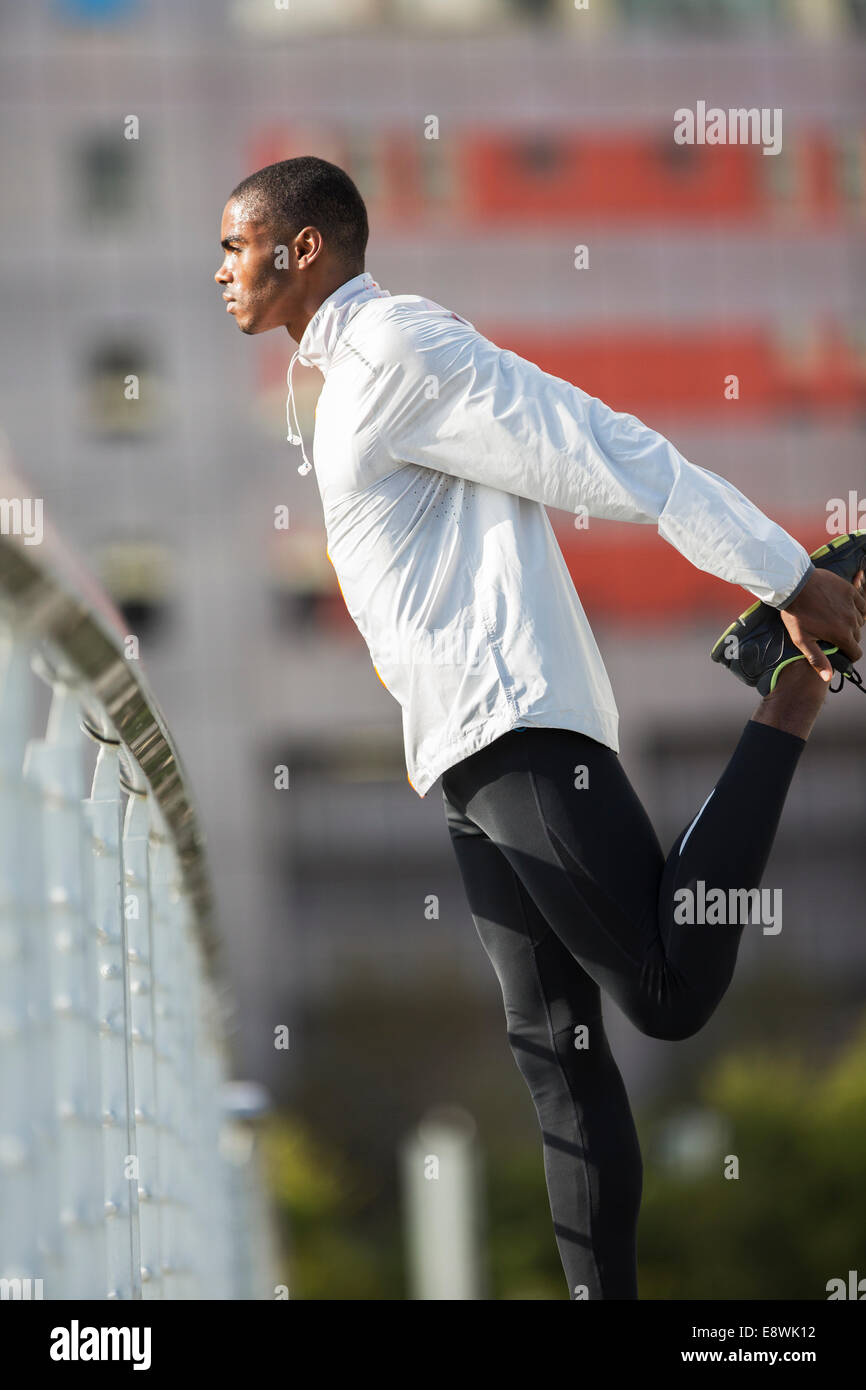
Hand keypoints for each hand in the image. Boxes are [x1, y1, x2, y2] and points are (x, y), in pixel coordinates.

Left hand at [780, 566, 865, 680]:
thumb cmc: (796, 614)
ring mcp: (851, 605)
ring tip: (834, 621)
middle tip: (832, 634)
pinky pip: (861, 604)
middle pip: (857, 637)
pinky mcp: (850, 591)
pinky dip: (856, 609)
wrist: (794, 586)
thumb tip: (828, 678)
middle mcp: (851, 621)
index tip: (842, 653)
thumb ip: (817, 659)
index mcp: (841, 635)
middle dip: (847, 639)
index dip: (849, 655)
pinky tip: (844, 609)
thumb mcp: (802, 640)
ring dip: (851, 624)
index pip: (855, 653)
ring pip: (859, 621)